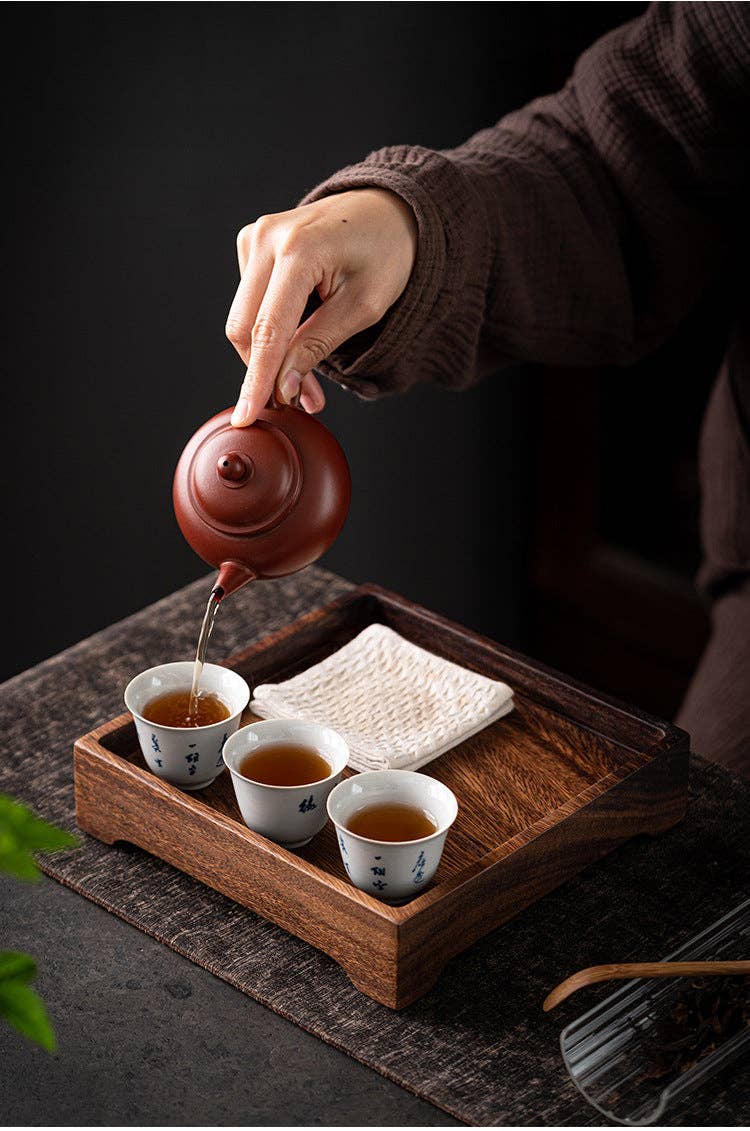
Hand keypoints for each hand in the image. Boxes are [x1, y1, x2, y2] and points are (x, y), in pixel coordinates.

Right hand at [226, 188, 416, 425]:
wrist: (389, 208)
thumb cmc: (387, 252)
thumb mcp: (363, 307)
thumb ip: (317, 346)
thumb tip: (282, 387)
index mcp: (298, 250)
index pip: (267, 330)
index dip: (256, 380)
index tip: (246, 416)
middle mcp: (268, 238)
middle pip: (244, 328)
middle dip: (268, 371)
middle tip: (303, 399)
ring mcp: (256, 236)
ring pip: (244, 318)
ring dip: (271, 354)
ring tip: (308, 376)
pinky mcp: (253, 243)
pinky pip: (250, 301)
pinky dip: (271, 328)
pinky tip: (300, 334)